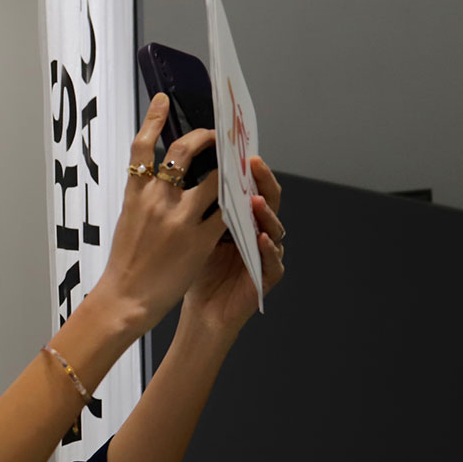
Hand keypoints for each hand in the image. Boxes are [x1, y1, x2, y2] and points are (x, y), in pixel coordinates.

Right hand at [95, 94, 227, 331]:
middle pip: (182, 153)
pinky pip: (226, 214)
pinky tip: (244, 201)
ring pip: (214, 179)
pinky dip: (236, 206)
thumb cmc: (124, 263)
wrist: (125, 297)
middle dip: (204, 138)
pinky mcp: (199, 240)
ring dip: (230, 171)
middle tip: (216, 134)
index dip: (152, 120)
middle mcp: (156, 201)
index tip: (162, 100)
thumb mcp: (127, 221)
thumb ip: (143, 197)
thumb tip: (157, 178)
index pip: (141, 148)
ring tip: (238, 166)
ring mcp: (179, 220)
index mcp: (135, 195)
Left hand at [182, 156, 286, 335]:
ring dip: (266, 213)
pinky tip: (262, 238)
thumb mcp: (194, 233)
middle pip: (267, 201)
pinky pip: (273, 261)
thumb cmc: (197, 272)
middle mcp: (258, 232)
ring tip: (255, 201)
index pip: (250, 187)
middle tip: (253, 164)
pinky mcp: (267, 278)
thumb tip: (188, 167)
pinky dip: (269, 249)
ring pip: (275, 228)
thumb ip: (199, 206)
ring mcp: (266, 254)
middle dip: (262, 181)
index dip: (247, 169)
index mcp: (242, 219)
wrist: (200, 312)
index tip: (237, 149)